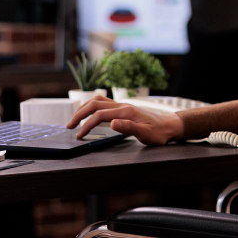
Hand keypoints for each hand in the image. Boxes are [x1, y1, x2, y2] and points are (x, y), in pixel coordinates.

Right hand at [66, 97, 184, 144]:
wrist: (169, 126)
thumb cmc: (158, 133)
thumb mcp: (146, 134)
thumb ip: (129, 127)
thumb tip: (112, 123)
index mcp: (126, 111)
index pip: (99, 115)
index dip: (87, 125)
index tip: (79, 136)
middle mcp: (122, 105)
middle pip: (94, 104)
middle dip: (79, 114)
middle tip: (69, 126)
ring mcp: (122, 105)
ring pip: (97, 100)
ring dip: (84, 108)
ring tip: (75, 119)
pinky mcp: (123, 108)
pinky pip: (104, 102)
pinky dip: (92, 106)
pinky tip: (89, 113)